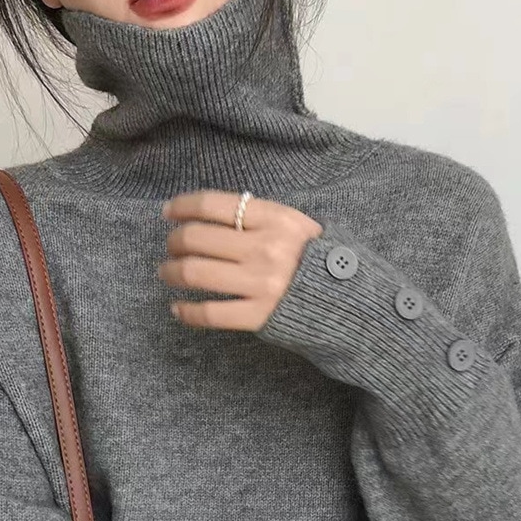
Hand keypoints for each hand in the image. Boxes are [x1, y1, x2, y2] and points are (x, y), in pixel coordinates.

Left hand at [157, 190, 322, 330]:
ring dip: (171, 271)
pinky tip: (178, 308)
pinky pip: (210, 313)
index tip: (169, 212)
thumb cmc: (320, 262)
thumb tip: (212, 215)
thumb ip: (261, 218)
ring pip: (196, 273)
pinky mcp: (259, 317)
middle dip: (175, 241)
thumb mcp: (298, 226)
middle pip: (197, 238)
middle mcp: (266, 248)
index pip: (214, 204)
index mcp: (276, 219)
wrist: (353, 303)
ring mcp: (261, 284)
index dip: (183, 206)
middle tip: (172, 247)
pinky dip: (186, 311)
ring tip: (167, 273)